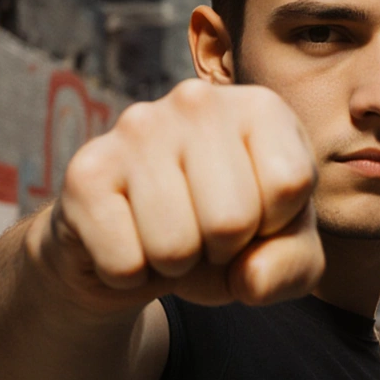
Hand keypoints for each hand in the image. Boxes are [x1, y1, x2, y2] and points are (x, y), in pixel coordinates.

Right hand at [29, 79, 323, 313]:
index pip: (289, 184)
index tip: (256, 215)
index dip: (275, 225)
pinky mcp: (85, 171)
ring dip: (177, 266)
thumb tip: (251, 278)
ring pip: (175, 246)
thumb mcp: (282, 253)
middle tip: (205, 232)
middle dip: (223, 250)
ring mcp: (135, 128)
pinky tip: (130, 239)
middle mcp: (197, 101)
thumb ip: (294, 266)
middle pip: (232, 220)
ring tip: (171, 234)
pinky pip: (125, 263)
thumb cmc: (223, 236)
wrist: (134, 246)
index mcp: (260, 107)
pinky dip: (131, 274)